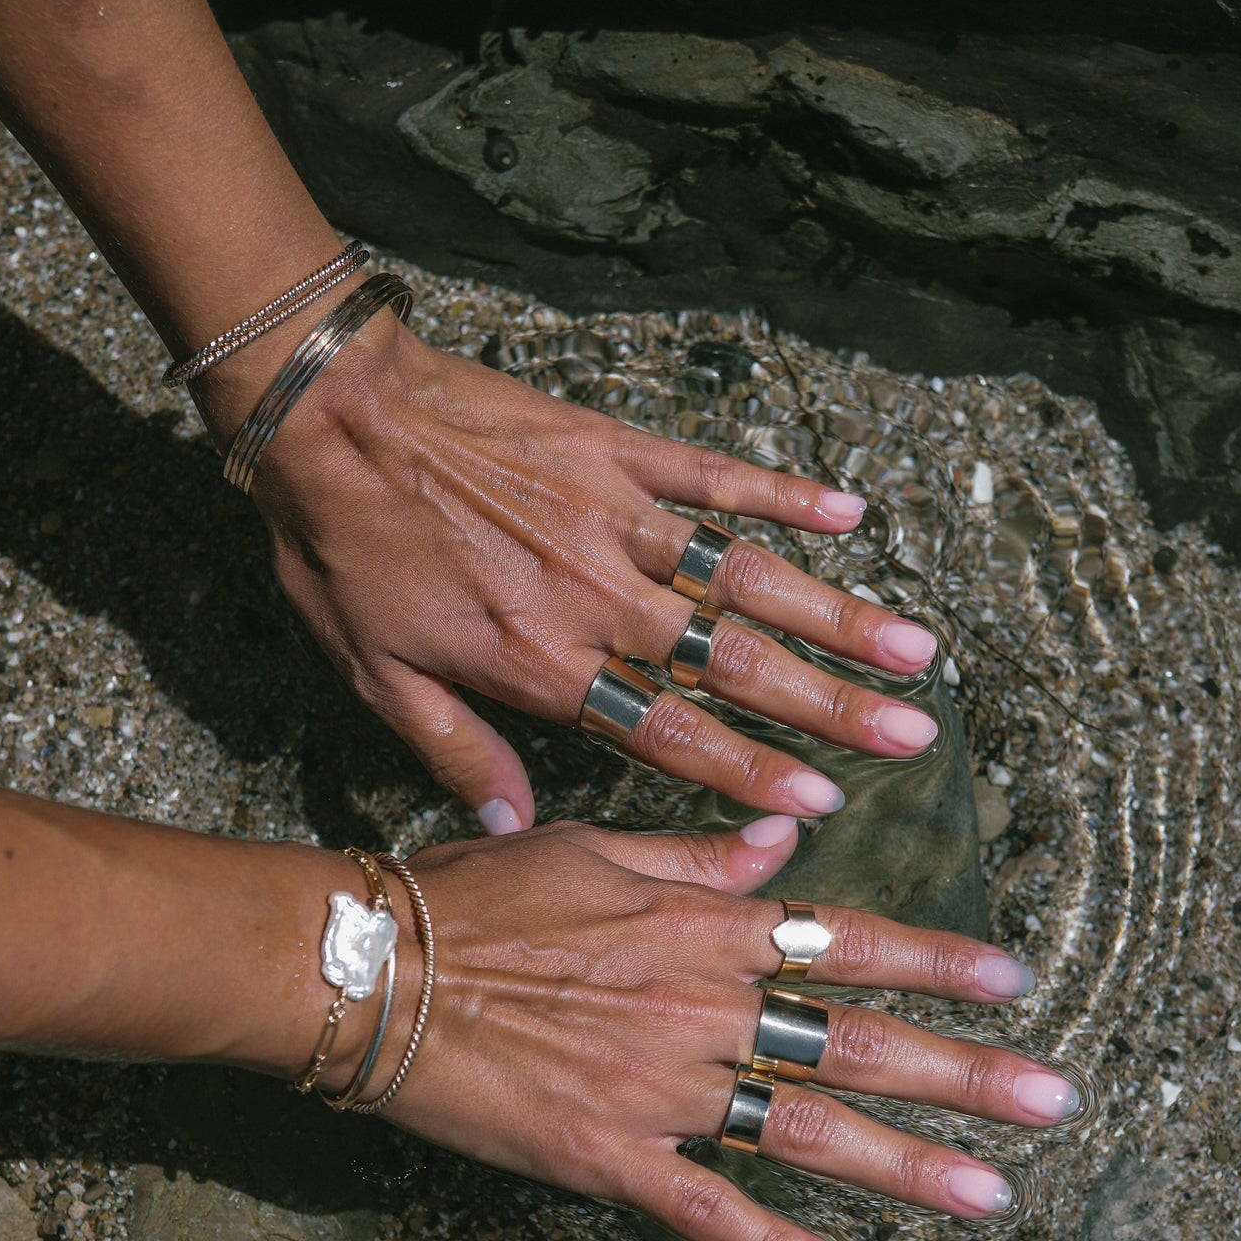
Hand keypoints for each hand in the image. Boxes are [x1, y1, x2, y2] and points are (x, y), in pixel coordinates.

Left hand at [248, 315, 940, 828]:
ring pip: (744, 576)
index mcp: (543, 664)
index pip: (668, 732)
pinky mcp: (616, 448)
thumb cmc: (342, 553)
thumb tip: (520, 827)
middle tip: (913, 734)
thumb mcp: (375, 676)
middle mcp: (598, 597)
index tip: (824, 804)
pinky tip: (850, 513)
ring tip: (914, 648)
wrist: (326, 413)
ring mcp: (616, 516)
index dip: (749, 771)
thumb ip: (458, 753)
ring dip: (835, 613)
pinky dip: (784, 492)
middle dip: (830, 705)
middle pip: (734, 662)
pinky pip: (715, 473)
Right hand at [383, 816, 1072, 1240]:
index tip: (1015, 981)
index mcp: (706, 927)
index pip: (848, 941)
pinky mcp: (606, 1156)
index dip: (938, 962)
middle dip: (964, 1075)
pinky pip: (703, 1208)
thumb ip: (701, 856)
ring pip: (805, 1131)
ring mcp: (661, 1088)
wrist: (374, 967)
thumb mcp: (595, 849)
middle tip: (1055, 1102)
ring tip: (990, 1195)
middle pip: (855, 1044)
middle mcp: (704, 1007)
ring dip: (905, 1166)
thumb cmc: (477, 896)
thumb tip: (787, 836)